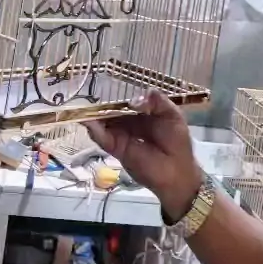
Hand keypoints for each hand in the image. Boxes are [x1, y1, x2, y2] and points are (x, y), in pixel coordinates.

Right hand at [85, 90, 201, 221]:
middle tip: (91, 100)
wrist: (178, 172)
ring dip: (94, 116)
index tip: (110, 90)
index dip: (119, 97)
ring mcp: (121, 136)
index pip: (126, 102)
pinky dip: (96, 131)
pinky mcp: (117, 149)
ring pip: (104, 123)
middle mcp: (128, 123)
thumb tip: (134, 99)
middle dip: (102, 106)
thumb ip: (157, 101)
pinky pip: (104, 139)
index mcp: (142, 113)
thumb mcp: (172, 115)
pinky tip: (90, 123)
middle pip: (112, 111)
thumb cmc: (177, 142)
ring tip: (84, 110)